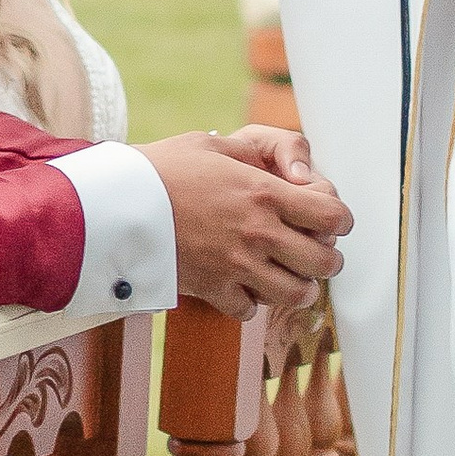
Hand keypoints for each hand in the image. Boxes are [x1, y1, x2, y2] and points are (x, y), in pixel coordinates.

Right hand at [143, 130, 350, 318]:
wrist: (114, 204)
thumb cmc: (161, 169)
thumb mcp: (213, 146)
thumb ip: (256, 154)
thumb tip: (290, 171)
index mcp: (264, 192)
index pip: (332, 216)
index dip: (339, 220)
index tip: (331, 221)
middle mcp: (258, 232)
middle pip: (323, 262)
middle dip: (326, 259)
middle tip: (316, 254)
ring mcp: (237, 265)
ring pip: (296, 294)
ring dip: (298, 287)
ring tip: (288, 278)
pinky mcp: (212, 289)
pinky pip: (250, 310)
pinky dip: (251, 302)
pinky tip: (243, 287)